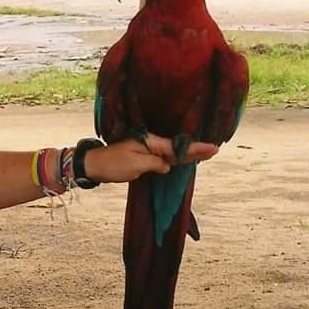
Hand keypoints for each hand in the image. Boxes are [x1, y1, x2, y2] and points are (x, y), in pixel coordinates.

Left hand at [83, 134, 218, 183]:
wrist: (93, 165)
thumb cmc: (112, 164)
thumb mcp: (135, 164)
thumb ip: (155, 164)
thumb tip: (167, 165)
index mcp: (150, 143)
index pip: (177, 148)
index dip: (195, 149)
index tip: (212, 148)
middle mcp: (150, 144)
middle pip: (177, 148)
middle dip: (195, 150)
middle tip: (215, 150)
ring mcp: (146, 151)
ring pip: (171, 153)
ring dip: (187, 154)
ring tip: (205, 153)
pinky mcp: (142, 158)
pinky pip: (163, 158)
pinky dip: (175, 159)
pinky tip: (182, 160)